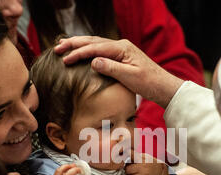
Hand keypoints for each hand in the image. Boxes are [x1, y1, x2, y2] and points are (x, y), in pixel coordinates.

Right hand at [54, 36, 183, 107]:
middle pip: (93, 41)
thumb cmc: (149, 83)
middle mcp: (121, 46)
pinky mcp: (121, 57)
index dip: (79, 53)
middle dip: (74, 44)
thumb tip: (93, 61)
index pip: (95, 48)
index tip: (64, 59)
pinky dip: (88, 50)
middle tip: (57, 47)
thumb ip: (112, 68)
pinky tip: (81, 52)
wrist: (163, 86)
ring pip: (95, 43)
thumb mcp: (130, 77)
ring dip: (79, 45)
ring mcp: (121, 50)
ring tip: (63, 45)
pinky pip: (100, 50)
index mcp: (122, 49)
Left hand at [125, 153, 164, 174]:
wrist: (161, 171)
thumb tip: (125, 151)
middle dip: (126, 170)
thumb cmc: (151, 162)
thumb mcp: (144, 156)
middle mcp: (143, 168)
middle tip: (128, 170)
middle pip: (127, 170)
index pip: (129, 160)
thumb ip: (135, 154)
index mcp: (142, 160)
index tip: (125, 163)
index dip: (125, 162)